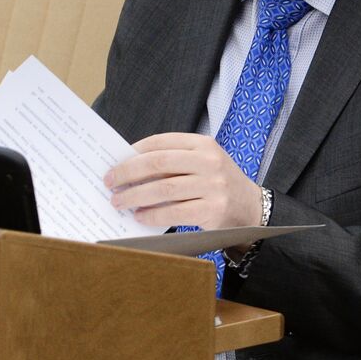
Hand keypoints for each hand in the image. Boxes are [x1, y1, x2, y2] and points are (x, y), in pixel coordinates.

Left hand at [104, 133, 262, 228]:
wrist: (250, 207)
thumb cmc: (217, 184)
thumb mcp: (202, 163)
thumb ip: (173, 162)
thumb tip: (130, 168)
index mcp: (203, 144)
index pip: (161, 142)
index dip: (134, 152)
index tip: (116, 163)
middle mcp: (209, 162)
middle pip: (158, 163)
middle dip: (128, 172)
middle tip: (110, 182)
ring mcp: (213, 186)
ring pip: (163, 188)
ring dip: (135, 196)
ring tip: (119, 202)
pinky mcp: (213, 210)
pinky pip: (174, 212)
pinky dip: (153, 215)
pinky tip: (140, 217)